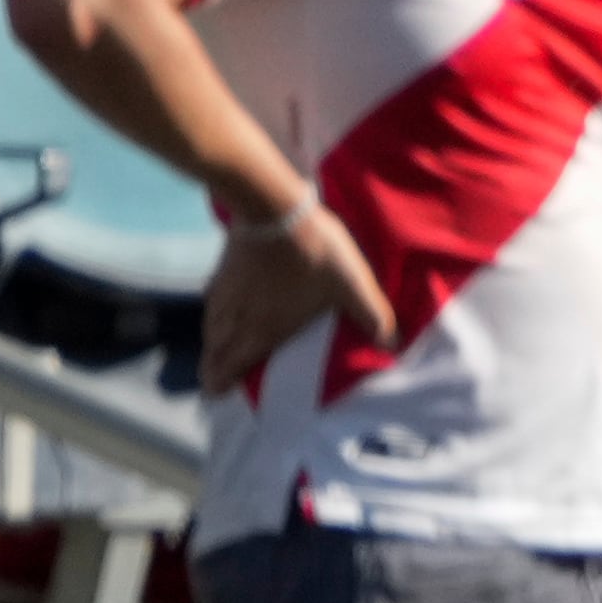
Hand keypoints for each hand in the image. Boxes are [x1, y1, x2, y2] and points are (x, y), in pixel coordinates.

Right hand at [196, 194, 389, 395]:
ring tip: (210, 357)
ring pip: (213, 326)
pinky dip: (211, 315)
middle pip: (220, 348)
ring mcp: (230, 291)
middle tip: (209, 384)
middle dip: (214, 369)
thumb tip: (392, 346)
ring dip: (211, 345)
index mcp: (270, 326)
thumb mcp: (352, 285)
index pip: (241, 360)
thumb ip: (372, 316)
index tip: (214, 394)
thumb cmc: (316, 251)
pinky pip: (212, 301)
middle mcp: (243, 315)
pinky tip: (213, 312)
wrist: (274, 209)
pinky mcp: (225, 269)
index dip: (226, 378)